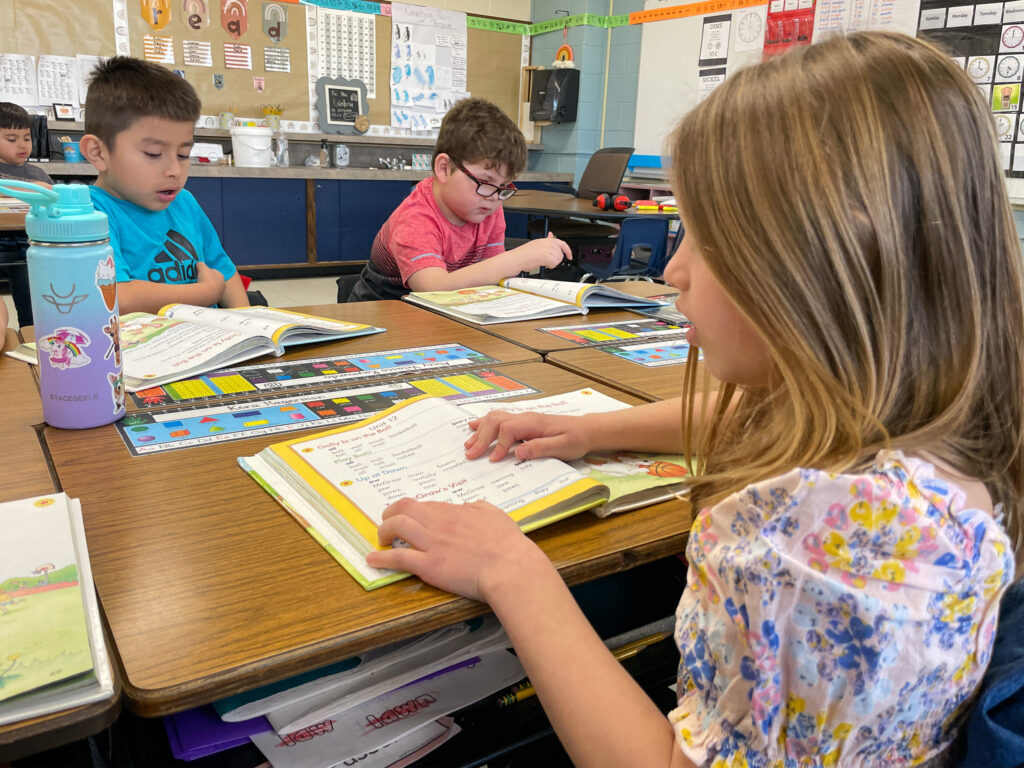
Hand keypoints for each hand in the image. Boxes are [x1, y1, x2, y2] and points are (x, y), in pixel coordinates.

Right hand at [195, 262, 225, 303]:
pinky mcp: (215, 300)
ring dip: (206, 287)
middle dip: (207, 280)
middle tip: (199, 279)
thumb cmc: (205, 278)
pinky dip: (205, 294)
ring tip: (199, 286)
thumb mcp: (202, 267)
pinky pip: (209, 295)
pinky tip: (200, 293)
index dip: (207, 271)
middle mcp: (222, 285)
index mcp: (221, 276)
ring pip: (212, 289)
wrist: (206, 294)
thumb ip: (201, 264)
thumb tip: (199, 264)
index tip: (201, 272)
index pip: (214, 272)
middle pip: (213, 281)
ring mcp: (219, 293)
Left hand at [365, 498, 548, 601]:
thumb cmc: (508, 544)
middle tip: (387, 522)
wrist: (510, 567)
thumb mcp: (496, 515)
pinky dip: (382, 558)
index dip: (416, 511)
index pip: (427, 505)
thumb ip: (479, 509)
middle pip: (405, 508)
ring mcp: (432, 544)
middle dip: (391, 513)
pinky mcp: (429, 566)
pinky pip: (398, 558)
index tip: (413, 518)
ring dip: (384, 531)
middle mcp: (439, 523)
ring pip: (397, 526)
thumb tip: (469, 507)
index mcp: (455, 512)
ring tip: (381, 539)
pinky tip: (373, 559)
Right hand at [465, 411, 594, 461]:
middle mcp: (525, 417)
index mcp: (533, 423)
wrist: (586, 430)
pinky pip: (500, 419)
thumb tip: (518, 452)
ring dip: (480, 430)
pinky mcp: (523, 423)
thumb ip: (540, 448)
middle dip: (481, 437)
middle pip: (496, 421)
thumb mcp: (562, 447)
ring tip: (468, 444)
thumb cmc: (576, 439)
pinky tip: (475, 427)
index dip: (499, 445)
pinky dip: (485, 424)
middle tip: (470, 454)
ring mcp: (523, 418)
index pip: (508, 430)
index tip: (494, 460)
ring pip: (495, 418)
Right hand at [506, 233, 571, 272]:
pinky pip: (554, 263)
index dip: (567, 250)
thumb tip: (551, 235)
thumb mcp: (536, 244)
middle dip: (556, 259)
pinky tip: (544, 264)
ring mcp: (546, 249)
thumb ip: (546, 241)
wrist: (515, 259)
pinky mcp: (545, 256)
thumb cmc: (523, 255)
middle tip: (547, 262)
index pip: (561, 243)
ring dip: (552, 263)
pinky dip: (550, 266)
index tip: (570, 256)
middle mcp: (546, 243)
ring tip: (542, 262)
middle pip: (560, 253)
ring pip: (558, 259)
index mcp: (544, 240)